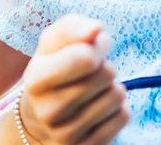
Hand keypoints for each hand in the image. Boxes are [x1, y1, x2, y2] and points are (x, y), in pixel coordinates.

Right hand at [21, 14, 129, 144]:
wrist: (40, 117)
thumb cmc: (55, 67)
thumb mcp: (55, 41)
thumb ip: (74, 27)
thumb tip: (96, 29)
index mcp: (36, 79)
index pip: (86, 57)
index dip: (98, 45)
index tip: (92, 47)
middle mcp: (48, 111)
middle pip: (106, 74)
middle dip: (104, 66)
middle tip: (90, 72)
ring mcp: (67, 135)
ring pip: (117, 96)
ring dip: (111, 87)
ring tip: (94, 90)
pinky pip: (123, 116)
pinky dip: (118, 108)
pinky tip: (99, 108)